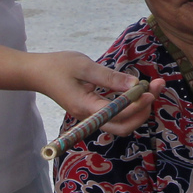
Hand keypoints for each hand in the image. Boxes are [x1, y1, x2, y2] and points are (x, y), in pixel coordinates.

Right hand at [27, 51, 163, 135]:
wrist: (36, 73)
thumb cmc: (57, 67)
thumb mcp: (84, 66)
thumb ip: (110, 77)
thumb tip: (135, 83)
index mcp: (86, 107)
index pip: (118, 114)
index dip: (137, 104)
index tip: (150, 90)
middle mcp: (90, 117)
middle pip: (123, 126)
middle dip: (143, 111)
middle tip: (156, 89)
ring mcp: (91, 116)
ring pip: (121, 123)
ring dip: (140, 109)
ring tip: (152, 88)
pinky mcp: (93, 110)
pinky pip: (116, 115)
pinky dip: (130, 106)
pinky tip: (138, 90)